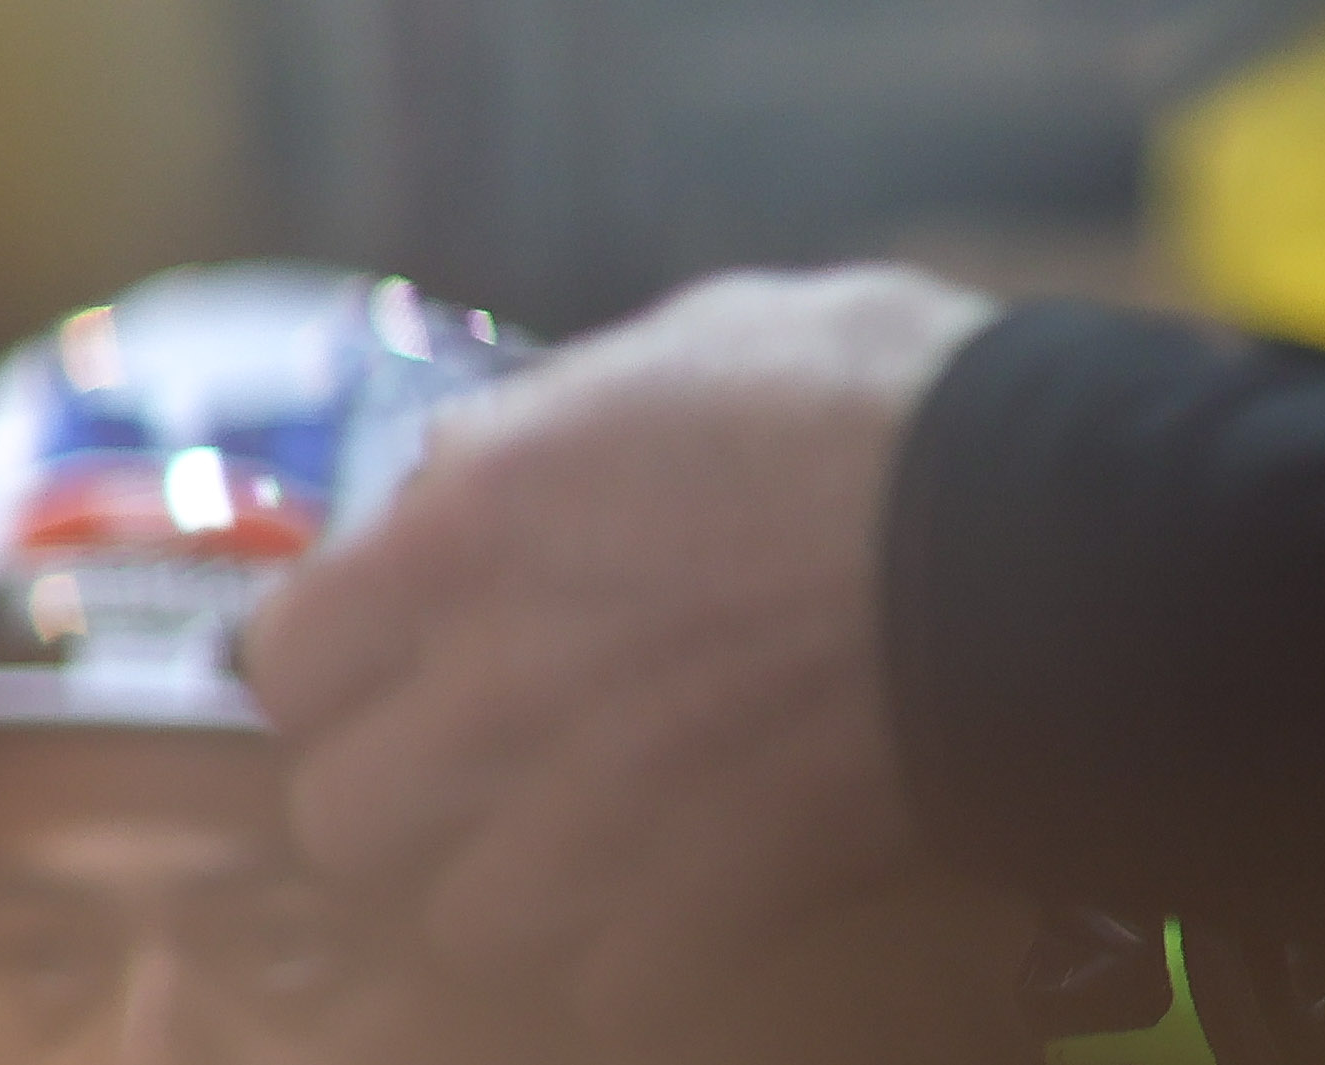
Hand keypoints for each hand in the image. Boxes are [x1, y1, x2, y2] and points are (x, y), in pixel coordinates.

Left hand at [251, 265, 1004, 1055]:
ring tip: (589, 833)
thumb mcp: (694, 341)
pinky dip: (637, 954)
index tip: (387, 659)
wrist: (1040, 534)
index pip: (284, 657)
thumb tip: (481, 459)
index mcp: (472, 526)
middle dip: (403, 794)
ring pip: (461, 920)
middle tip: (479, 757)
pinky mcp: (702, 899)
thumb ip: (555, 418)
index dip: (334, 664)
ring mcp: (595, 809)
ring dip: (514, 885)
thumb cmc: (882, 404)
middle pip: (344, 818)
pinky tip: (688, 890)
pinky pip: (606, 983)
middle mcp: (499, 682)